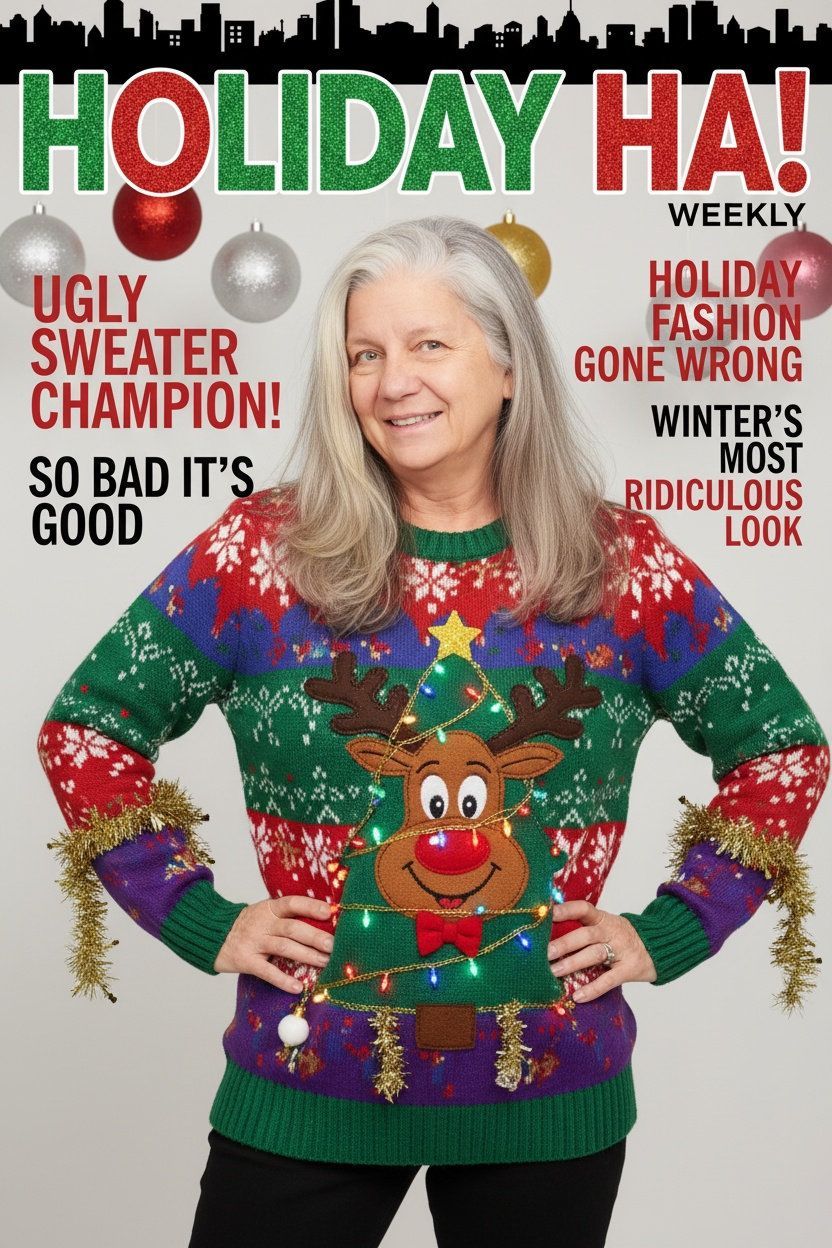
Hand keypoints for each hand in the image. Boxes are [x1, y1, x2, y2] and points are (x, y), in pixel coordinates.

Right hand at [213, 895, 333, 992]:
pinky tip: (298, 987)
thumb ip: (287, 916)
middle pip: (292, 928)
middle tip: (333, 945)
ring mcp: (254, 942)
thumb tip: (323, 921)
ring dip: (306, 955)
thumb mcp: (264, 913)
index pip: (292, 903)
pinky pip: (267, 971)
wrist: (213, 935)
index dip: (310, 906)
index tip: (329, 912)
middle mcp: (262, 923)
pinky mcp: (246, 961)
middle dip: (315, 936)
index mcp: (269, 909)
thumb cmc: (248, 925)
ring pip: (284, 948)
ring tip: (325, 962)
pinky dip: (283, 980)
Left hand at [547, 900, 656, 1002]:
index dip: (566, 910)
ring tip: (554, 972)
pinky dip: (593, 989)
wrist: (659, 947)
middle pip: (586, 935)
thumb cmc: (622, 938)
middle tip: (545, 952)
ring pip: (595, 954)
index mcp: (603, 919)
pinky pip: (609, 980)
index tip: (548, 914)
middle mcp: (612, 931)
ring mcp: (622, 950)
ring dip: (573, 963)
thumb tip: (549, 936)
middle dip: (565, 943)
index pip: (584, 909)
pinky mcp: (629, 969)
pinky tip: (578, 996)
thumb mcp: (606, 927)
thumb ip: (584, 929)